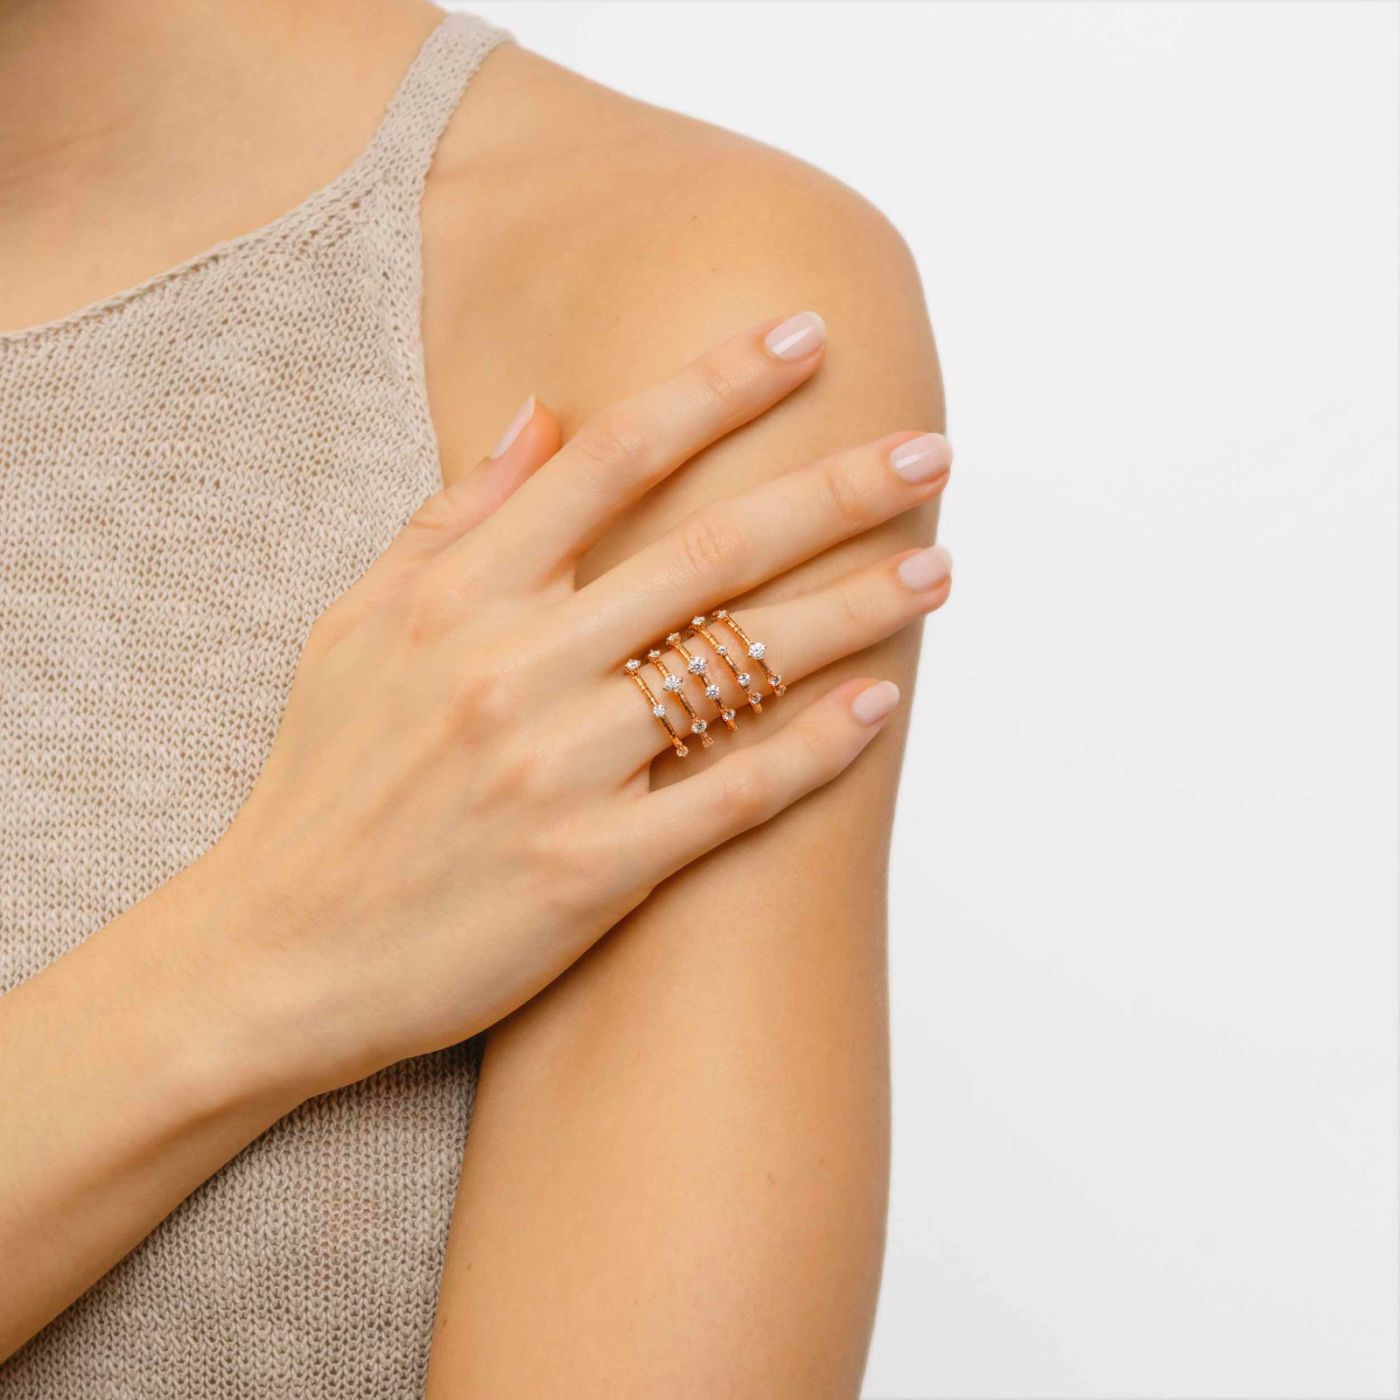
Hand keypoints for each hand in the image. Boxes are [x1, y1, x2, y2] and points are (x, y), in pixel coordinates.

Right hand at [194, 312, 953, 1092]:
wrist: (277, 955)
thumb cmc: (321, 785)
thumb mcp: (358, 628)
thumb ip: (454, 519)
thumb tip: (542, 413)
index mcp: (459, 597)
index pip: (613, 457)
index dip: (718, 385)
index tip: (802, 338)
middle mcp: (515, 668)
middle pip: (707, 549)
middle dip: (834, 491)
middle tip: (927, 453)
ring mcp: (559, 771)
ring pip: (740, 665)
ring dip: (855, 610)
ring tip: (935, 570)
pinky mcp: (591, 871)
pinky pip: (732, 794)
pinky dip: (815, 749)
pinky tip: (880, 706)